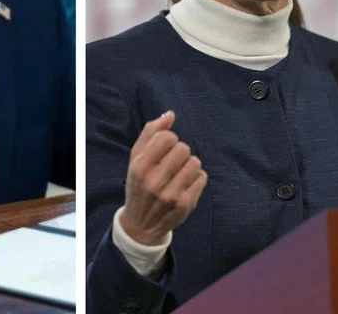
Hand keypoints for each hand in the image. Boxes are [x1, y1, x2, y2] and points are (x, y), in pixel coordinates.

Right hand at [120, 111, 206, 245]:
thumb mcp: (135, 159)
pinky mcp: (187, 204)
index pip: (166, 138)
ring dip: (189, 165)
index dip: (168, 139)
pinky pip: (202, 177)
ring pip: (195, 162)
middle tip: (171, 163)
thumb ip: (150, 134)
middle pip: (183, 148)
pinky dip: (196, 177)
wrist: (141, 224)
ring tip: (178, 173)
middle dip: (179, 152)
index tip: (163, 149)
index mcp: (139, 167)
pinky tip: (185, 184)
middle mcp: (155, 181)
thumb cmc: (139, 184)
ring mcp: (172, 194)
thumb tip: (170, 114)